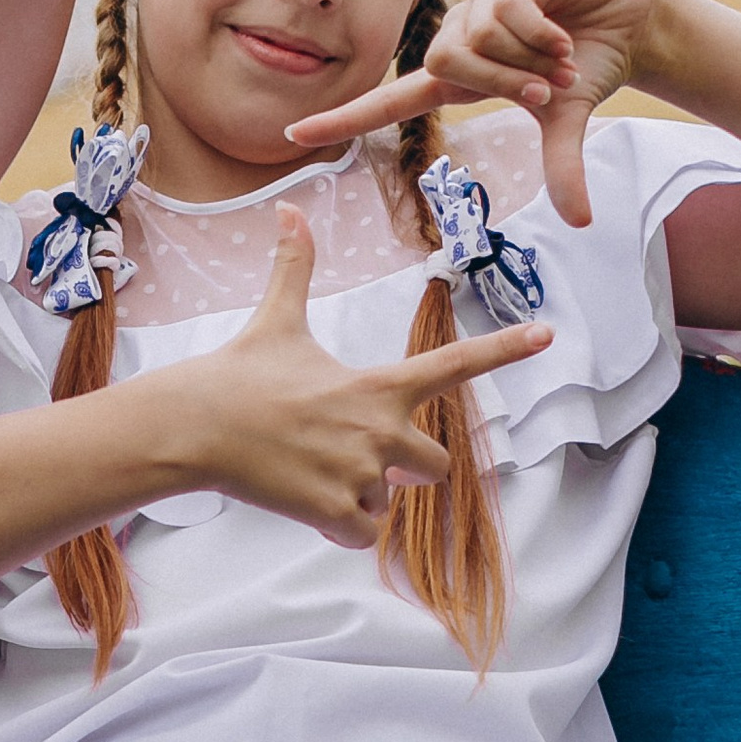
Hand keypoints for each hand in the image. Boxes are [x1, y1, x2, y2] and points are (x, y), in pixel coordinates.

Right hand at [173, 210, 549, 544]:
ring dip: (360, 496)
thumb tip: (289, 208)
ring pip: (387, 501)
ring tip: (310, 469)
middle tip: (361, 454)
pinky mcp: (330, 510)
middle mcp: (379, 431)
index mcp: (377, 386)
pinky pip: (359, 534)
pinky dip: (337, 526)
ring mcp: (357, 473)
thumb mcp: (277, 319)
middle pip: (436, 465)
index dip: (504, 348)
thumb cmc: (238, 373)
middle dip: (409, 469)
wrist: (194, 425)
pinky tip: (304, 501)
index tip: (547, 334)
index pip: (455, 364)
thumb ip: (295, 267)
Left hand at [284, 0, 666, 227]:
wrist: (631, 22)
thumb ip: (562, 167)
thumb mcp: (567, 122)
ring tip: (560, 56)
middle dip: (497, 82)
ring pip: (475, 35)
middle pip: (440, 61)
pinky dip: (539, 30)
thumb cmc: (587, 69)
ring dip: (526, 56)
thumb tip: (580, 222)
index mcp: (460, 77)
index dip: (344, 118)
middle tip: (542, 88)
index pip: (389, 100)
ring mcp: (484, 1)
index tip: (293, 135)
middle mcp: (462, 36)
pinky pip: (505, 6)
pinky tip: (563, 31)